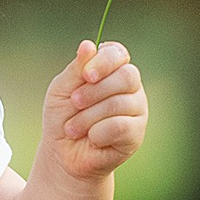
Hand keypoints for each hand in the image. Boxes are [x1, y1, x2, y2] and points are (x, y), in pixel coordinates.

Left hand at [39, 39, 147, 183]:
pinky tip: (91, 138)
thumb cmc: (62, 117)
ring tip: (74, 128)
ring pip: (119, 103)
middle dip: (94, 91)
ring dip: (88, 117)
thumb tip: (89, 45)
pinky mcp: (137, 133)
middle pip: (126, 76)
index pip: (118, 53)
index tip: (86, 75)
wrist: (62, 154)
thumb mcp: (62, 89)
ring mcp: (137, 110)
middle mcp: (129, 87)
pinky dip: (98, 133)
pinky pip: (121, 126)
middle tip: (75, 102)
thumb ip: (76, 68)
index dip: (104, 61)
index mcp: (112, 70)